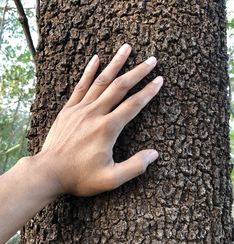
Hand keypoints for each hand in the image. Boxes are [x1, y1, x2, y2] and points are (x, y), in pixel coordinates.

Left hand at [38, 43, 162, 196]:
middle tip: (151, 60)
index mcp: (107, 128)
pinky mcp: (69, 109)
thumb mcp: (110, 179)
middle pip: (120, 87)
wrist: (48, 172)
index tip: (159, 80)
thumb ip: (134, 166)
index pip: (133, 105)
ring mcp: (81, 109)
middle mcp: (95, 113)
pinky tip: (96, 59)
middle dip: (138, 72)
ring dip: (116, 64)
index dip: (148, 92)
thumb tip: (155, 154)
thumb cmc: (79, 177)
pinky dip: (89, 71)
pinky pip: (81, 85)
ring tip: (126, 48)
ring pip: (102, 81)